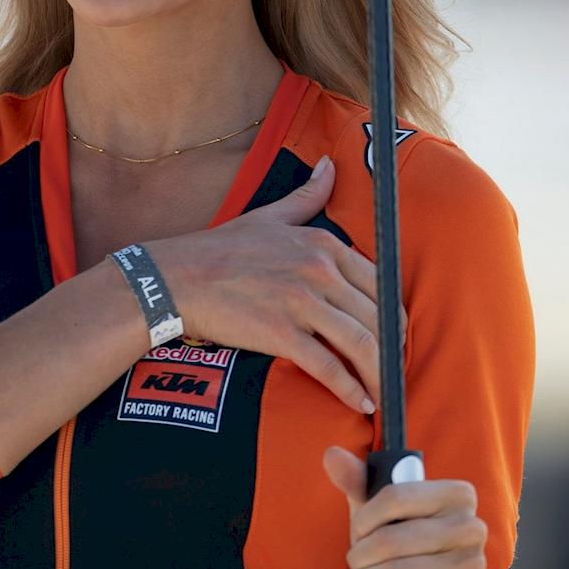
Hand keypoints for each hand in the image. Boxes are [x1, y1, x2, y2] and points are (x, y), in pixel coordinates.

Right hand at [148, 155, 393, 414]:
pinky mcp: (280, 334)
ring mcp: (300, 302)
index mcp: (321, 243)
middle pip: (377, 316)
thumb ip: (308, 195)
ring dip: (379, 374)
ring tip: (384, 393)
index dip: (393, 315)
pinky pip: (328, 366)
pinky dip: (350, 388)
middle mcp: (318, 269)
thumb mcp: (268, 216)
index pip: (379, 282)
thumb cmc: (218, 250)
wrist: (174, 278)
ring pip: (361, 342)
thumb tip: (331, 166)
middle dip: (392, 349)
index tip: (393, 336)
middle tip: (393, 370)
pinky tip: (361, 402)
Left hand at [323, 446, 488, 568]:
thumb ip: (358, 480)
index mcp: (457, 495)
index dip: (365, 517)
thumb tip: (332, 455)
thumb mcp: (381, 508)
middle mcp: (471, 529)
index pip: (395, 497)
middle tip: (355, 561)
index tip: (358, 529)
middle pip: (390, 540)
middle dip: (360, 556)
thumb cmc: (399, 537)